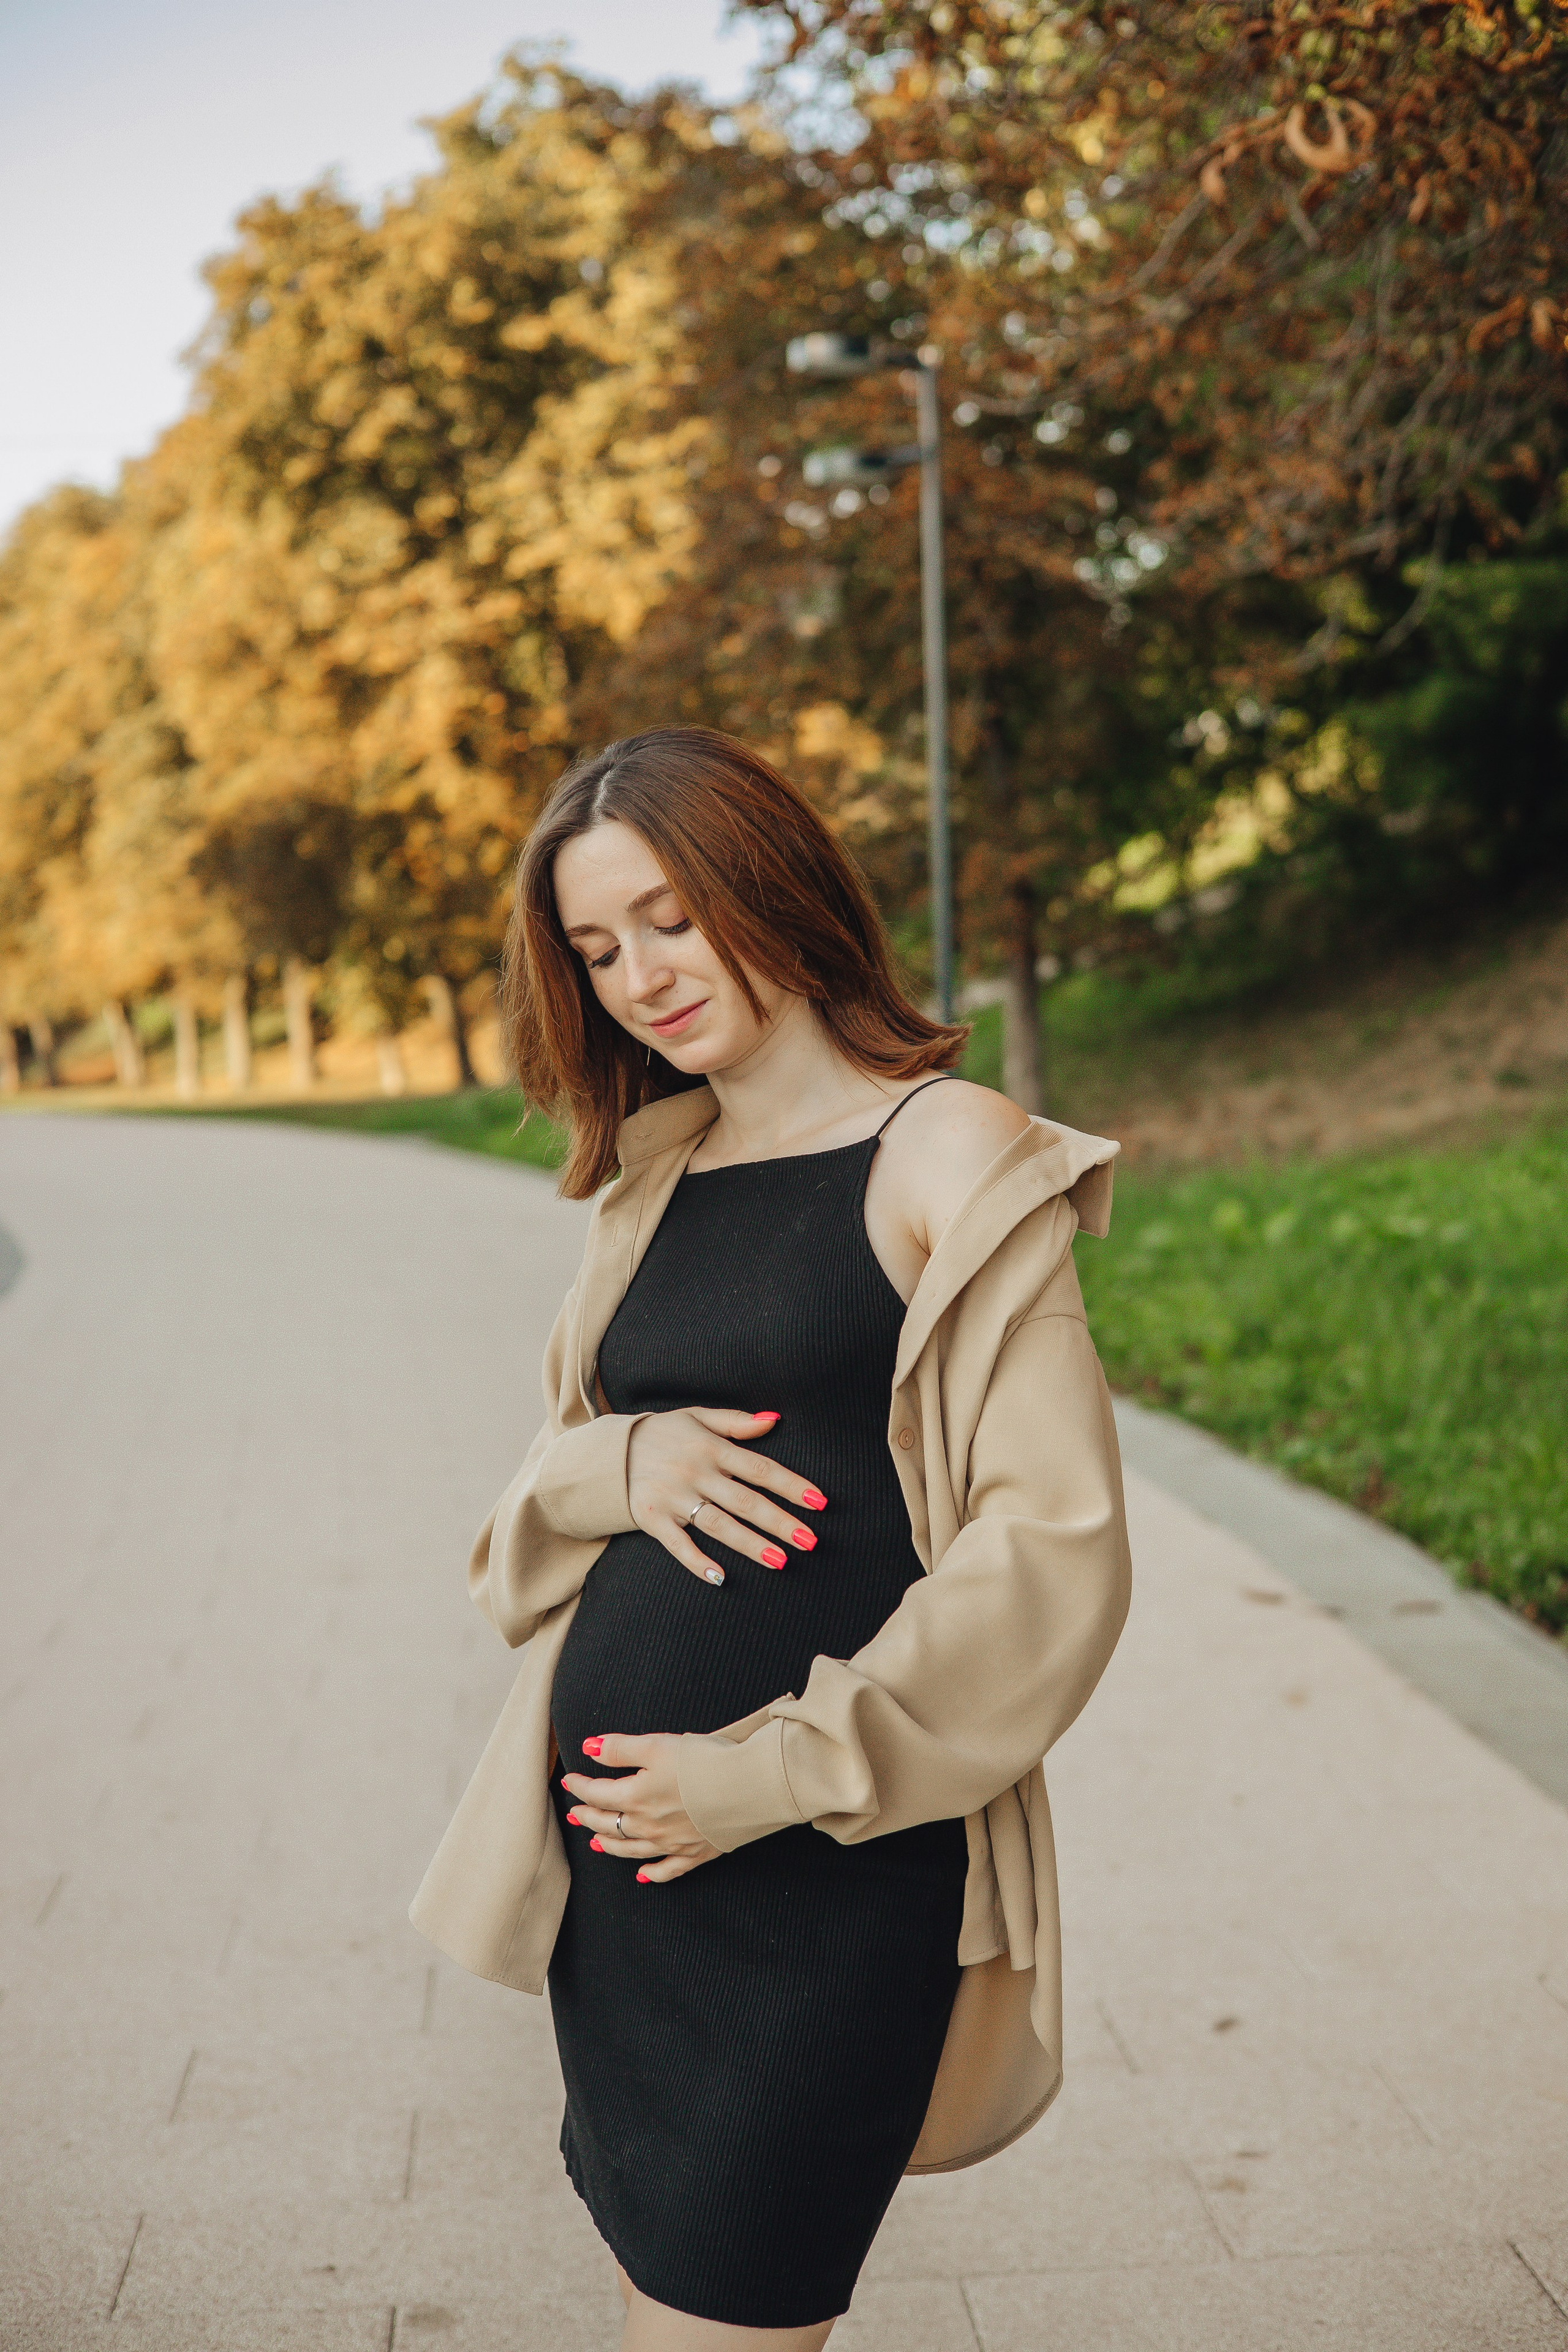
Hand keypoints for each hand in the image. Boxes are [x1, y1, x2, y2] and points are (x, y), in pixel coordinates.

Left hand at [561, 1734, 720, 1882]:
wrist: (749, 1787)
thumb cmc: (704, 1762)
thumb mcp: (657, 1744)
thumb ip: (620, 1748)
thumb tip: (589, 1748)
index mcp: (637, 1796)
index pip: (598, 1794)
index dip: (581, 1787)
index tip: (571, 1781)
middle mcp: (649, 1826)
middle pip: (609, 1824)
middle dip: (588, 1817)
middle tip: (575, 1814)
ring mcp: (672, 1843)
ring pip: (631, 1850)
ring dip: (610, 1846)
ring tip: (596, 1842)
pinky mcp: (696, 1853)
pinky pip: (668, 1870)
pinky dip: (652, 1874)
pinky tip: (642, 1876)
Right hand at [626, 1407, 825, 1586]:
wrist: (610, 1451)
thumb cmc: (663, 1433)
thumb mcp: (698, 1417)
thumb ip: (737, 1421)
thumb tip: (775, 1420)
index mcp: (711, 1448)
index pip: (760, 1469)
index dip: (791, 1485)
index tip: (819, 1501)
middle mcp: (696, 1474)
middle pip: (745, 1501)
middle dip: (780, 1522)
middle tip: (810, 1541)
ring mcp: (674, 1498)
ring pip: (718, 1525)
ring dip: (750, 1544)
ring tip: (781, 1561)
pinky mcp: (653, 1519)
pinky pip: (677, 1544)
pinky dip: (697, 1561)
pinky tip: (720, 1577)